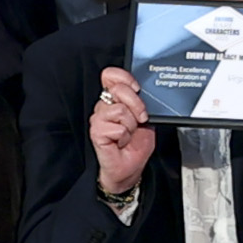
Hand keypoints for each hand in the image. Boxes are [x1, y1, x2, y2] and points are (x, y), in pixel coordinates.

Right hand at [89, 65, 154, 201]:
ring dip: (131, 125)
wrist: (130, 167)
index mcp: (115, 99)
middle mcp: (104, 106)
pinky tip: (121, 142)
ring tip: (128, 134)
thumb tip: (142, 90)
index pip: (111, 75)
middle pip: (118, 89)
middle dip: (137, 105)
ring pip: (120, 110)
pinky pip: (117, 127)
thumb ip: (142, 102)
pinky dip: (124, 136)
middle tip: (140, 119)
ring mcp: (98, 119)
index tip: (137, 88)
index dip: (123, 77)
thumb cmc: (136, 144)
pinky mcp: (96, 132)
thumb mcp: (146, 119)